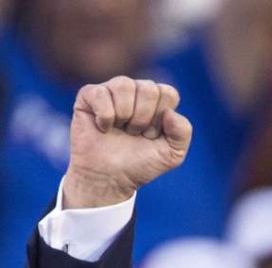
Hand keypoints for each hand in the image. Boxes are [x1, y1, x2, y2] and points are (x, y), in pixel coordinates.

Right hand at [64, 77, 192, 208]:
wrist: (109, 178)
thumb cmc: (140, 163)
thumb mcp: (172, 154)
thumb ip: (183, 132)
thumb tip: (170, 112)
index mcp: (157, 101)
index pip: (168, 93)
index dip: (161, 119)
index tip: (151, 135)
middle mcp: (135, 91)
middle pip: (148, 89)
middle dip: (143, 118)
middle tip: (134, 134)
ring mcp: (112, 90)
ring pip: (124, 85)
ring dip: (125, 115)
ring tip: (120, 130)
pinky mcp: (89, 95)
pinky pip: (101, 93)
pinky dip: (105, 116)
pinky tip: (103, 128)